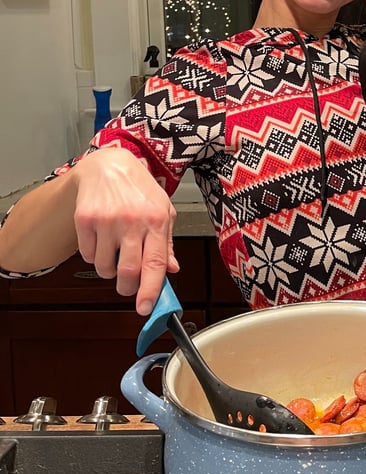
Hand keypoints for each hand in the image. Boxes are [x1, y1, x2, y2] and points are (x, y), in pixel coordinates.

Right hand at [71, 147, 178, 314]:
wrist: (109, 165)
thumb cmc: (139, 189)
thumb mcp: (163, 211)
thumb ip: (167, 243)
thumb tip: (172, 270)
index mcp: (156, 220)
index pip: (155, 263)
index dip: (151, 290)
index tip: (146, 308)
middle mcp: (132, 221)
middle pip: (127, 272)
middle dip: (128, 288)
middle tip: (129, 286)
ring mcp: (106, 221)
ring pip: (104, 268)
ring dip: (110, 270)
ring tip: (116, 252)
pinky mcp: (84, 220)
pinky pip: (87, 256)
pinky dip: (95, 256)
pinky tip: (102, 239)